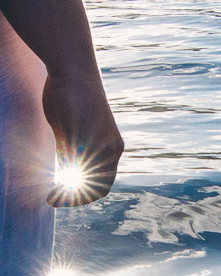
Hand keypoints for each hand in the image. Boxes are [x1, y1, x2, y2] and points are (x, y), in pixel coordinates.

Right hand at [42, 73, 123, 206]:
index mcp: (113, 146)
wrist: (74, 73)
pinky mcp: (85, 140)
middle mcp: (112, 149)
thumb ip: (73, 153)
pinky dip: (63, 188)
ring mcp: (101, 146)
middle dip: (77, 200)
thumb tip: (66, 175)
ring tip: (53, 200)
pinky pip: (75, 172)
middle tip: (56, 201)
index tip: (66, 198)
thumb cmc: (71, 99)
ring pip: (88, 185)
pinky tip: (51, 192)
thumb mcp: (73, 132)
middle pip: (101, 189)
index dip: (87, 196)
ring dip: (68, 198)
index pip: (106, 182)